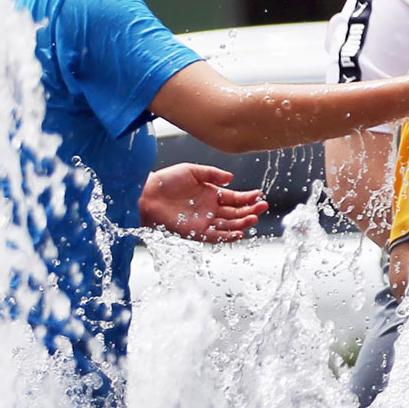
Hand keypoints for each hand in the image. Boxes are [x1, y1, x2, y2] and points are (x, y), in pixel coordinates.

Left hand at [139, 163, 266, 241]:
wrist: (145, 195)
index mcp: (212, 194)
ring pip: (230, 225)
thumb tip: (231, 178)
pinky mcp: (196, 232)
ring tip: (254, 218)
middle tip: (262, 206)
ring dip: (243, 223)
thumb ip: (212, 173)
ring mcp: (204, 221)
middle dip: (250, 210)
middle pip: (236, 212)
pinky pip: (216, 236)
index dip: (248, 197)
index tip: (259, 195)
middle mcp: (210, 209)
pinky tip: (239, 233)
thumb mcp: (191, 170)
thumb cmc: (165, 181)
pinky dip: (228, 236)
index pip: (235, 198)